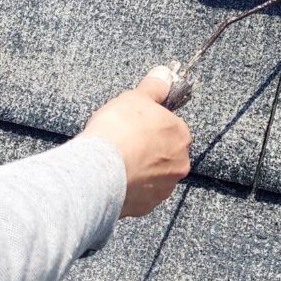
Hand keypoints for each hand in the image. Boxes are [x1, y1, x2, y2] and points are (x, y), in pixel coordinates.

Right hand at [81, 66, 191, 217]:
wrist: (99, 170)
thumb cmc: (119, 130)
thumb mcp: (135, 97)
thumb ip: (153, 87)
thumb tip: (164, 74)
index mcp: (181, 136)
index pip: (172, 128)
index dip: (152, 125)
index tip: (135, 125)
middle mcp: (179, 164)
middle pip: (165, 153)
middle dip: (148, 150)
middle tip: (123, 143)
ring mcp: (163, 188)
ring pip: (153, 175)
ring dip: (139, 170)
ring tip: (115, 163)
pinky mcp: (146, 206)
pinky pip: (139, 194)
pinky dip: (129, 188)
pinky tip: (113, 179)